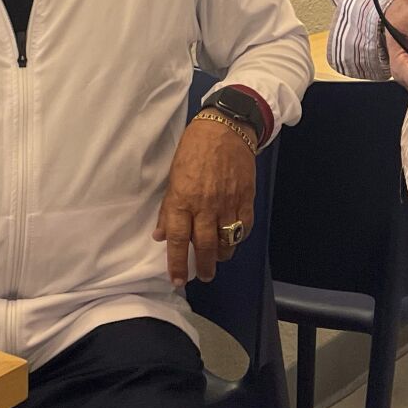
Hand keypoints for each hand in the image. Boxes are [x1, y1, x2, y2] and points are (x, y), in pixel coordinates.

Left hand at [153, 118, 255, 285]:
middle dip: (204, 266)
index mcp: (183, 198)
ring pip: (227, 240)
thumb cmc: (193, 148)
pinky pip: (243, 226)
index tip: (177, 279)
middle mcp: (205, 205)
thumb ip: (169, 208)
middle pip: (205, 245)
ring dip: (222, 255)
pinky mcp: (246, 198)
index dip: (177, 263)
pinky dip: (238, 237)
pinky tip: (233, 238)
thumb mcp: (173, 176)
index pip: (178, 239)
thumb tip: (161, 235)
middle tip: (203, 276)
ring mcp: (228, 202)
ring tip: (217, 260)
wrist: (225, 128)